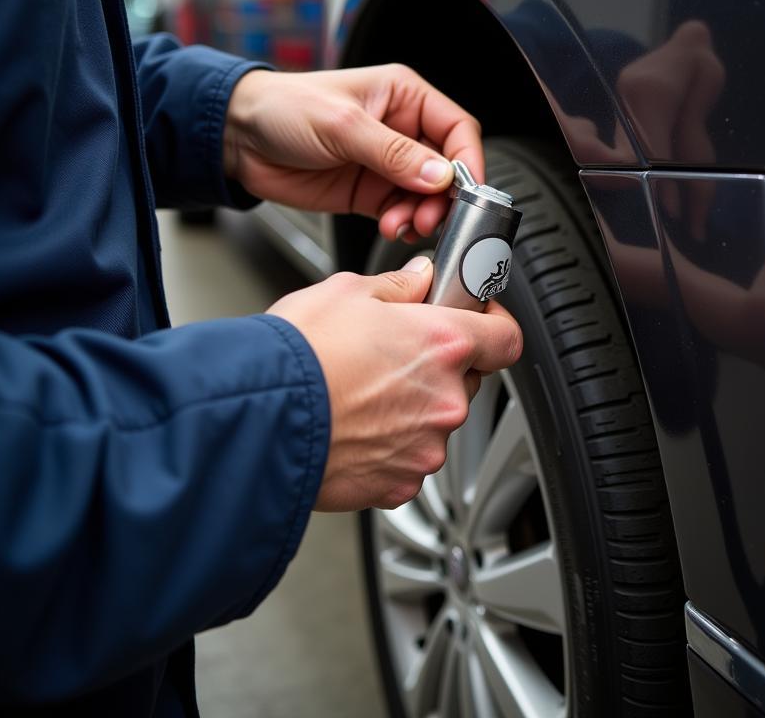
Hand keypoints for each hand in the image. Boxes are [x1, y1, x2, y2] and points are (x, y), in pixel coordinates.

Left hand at [224, 65, 482, 238]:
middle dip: (443, 197)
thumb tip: (441, 176)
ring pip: (427, 196)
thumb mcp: (343, 125)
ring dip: (421, 214)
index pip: (456, 128)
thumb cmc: (284, 109)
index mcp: (404, 97)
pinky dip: (402, 224)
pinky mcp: (370, 191)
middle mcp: (402, 129)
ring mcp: (386, 163)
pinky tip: (390, 227)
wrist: (238, 139)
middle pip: (447, 168)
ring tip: (402, 224)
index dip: (468, 161)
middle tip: (429, 216)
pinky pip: (402, 211)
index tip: (467, 191)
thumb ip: (394, 153)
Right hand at [268, 257, 522, 510]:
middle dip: (438, 367)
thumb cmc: (296, 357)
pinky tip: (353, 427)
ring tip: (360, 395)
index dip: (494, 325)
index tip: (477, 319)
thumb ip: (399, 285)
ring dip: (412, 409)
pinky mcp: (400, 485)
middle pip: (468, 380)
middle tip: (394, 356)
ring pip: (435, 422)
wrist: (257, 421)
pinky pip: (408, 459)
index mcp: (443, 344)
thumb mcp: (347, 291)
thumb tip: (420, 280)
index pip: (507, 337)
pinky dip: (389, 447)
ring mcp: (426, 447)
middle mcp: (446, 399)